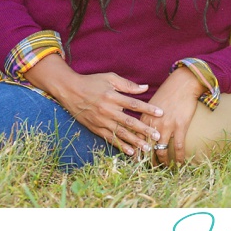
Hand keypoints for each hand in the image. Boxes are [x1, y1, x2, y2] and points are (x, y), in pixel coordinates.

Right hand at [26, 55, 163, 155]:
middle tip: (157, 136)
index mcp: (112, 96)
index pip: (134, 104)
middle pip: (129, 122)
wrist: (70, 91)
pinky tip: (131, 152)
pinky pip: (110, 139)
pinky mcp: (96, 128)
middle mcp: (107, 110)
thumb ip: (127, 84)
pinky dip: (120, 146)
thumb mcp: (109, 78)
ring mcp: (101, 121)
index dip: (148, 109)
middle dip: (144, 130)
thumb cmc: (92, 82)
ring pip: (120, 133)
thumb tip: (145, 87)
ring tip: (147, 148)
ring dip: (135, 141)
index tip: (161, 113)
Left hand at [145, 67, 202, 165]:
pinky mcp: (180, 126)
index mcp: (144, 118)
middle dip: (148, 161)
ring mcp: (167, 126)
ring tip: (164, 169)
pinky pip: (178, 147)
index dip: (136, 153)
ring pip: (162, 150)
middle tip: (150, 170)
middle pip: (147, 149)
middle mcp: (153, 124)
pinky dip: (179, 157)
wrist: (183, 83)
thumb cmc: (168, 92)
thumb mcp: (151, 104)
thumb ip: (145, 117)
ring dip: (163, 162)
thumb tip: (142, 129)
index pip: (136, 140)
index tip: (137, 162)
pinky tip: (180, 164)